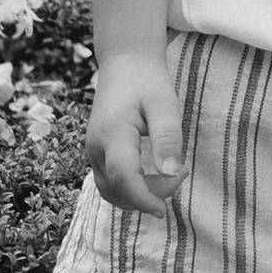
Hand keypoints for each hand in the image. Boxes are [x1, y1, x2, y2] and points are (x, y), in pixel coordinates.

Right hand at [87, 52, 186, 214]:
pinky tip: (153, 177)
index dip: (143, 199)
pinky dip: (130, 188)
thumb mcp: (165, 104)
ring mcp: (93, 151)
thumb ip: (168, 138)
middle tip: (178, 176)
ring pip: (110, 191)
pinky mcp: (97, 153)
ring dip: (137, 196)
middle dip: (146, 197)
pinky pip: (110, 182)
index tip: (164, 210)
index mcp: (112, 134)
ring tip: (167, 177)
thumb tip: (171, 173)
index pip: (123, 179)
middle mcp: (96, 147)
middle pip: (115, 190)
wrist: (125, 62)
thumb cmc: (147, 81)